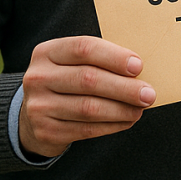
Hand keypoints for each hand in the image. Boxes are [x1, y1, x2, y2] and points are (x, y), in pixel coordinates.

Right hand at [19, 36, 156, 156]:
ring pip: (89, 108)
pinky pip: (87, 129)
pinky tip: (127, 120)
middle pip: (88, 79)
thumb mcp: (71, 63)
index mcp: (47, 52)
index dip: (114, 56)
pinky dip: (112, 126)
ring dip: (121, 109)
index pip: (84, 48)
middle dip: (124, 87)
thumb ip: (98, 61)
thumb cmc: (65, 83)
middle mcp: (38, 77)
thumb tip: (139, 69)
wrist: (32, 116)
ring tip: (140, 108)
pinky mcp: (46, 131)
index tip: (138, 66)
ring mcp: (39, 106)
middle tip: (148, 94)